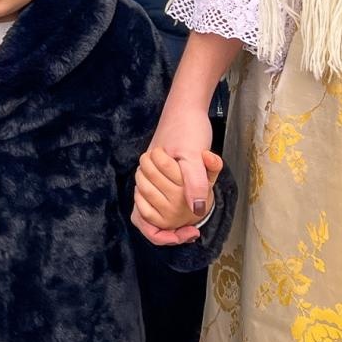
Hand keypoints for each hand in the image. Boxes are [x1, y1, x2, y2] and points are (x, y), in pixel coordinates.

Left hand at [133, 147, 222, 243]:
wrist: (196, 209)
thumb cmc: (198, 186)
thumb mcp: (209, 173)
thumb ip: (213, 164)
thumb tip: (207, 156)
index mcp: (194, 187)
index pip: (164, 163)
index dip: (158, 154)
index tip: (160, 151)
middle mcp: (181, 203)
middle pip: (151, 174)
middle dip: (147, 161)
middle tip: (148, 158)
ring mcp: (171, 215)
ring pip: (144, 188)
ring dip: (140, 175)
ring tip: (144, 170)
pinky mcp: (160, 223)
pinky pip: (141, 206)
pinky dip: (139, 194)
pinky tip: (143, 186)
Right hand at [134, 98, 217, 242]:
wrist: (186, 106)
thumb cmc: (188, 128)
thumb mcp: (195, 155)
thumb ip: (195, 182)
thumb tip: (196, 210)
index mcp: (147, 177)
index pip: (144, 221)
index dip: (163, 236)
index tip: (187, 233)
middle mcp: (145, 179)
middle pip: (151, 218)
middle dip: (172, 230)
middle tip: (194, 230)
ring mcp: (153, 176)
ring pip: (157, 210)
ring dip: (174, 220)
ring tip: (193, 223)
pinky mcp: (163, 174)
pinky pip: (164, 198)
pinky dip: (176, 207)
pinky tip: (192, 205)